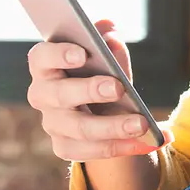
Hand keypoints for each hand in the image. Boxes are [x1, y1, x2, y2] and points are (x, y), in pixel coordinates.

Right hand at [26, 19, 164, 160]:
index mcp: (46, 65)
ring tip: (143, 124)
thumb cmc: (97, 71)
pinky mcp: (65, 147)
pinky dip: (124, 147)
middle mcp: (42, 95)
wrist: (100, 108)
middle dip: (90, 90)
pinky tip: (147, 143)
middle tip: (118, 87)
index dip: (58, 55)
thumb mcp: (104, 56)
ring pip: (80, 129)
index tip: (82, 54)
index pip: (41, 57)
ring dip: (113, 127)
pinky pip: (93, 151)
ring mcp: (52, 124)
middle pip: (60, 95)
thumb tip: (111, 37)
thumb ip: (107, 44)